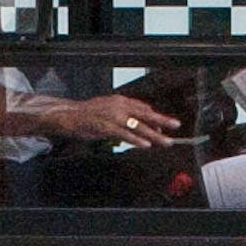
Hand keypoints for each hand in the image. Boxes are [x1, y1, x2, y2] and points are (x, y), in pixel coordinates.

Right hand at [33, 93, 185, 148]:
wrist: (69, 115)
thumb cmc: (87, 114)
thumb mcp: (108, 109)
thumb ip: (122, 114)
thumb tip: (136, 123)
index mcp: (120, 100)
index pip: (143, 108)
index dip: (154, 118)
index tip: (163, 126)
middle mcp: (119, 106)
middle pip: (146, 114)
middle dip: (162, 120)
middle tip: (176, 125)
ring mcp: (113, 117)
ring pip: (139, 126)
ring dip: (154, 135)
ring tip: (166, 141)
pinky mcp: (107, 128)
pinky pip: (125, 135)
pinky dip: (136, 140)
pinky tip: (146, 145)